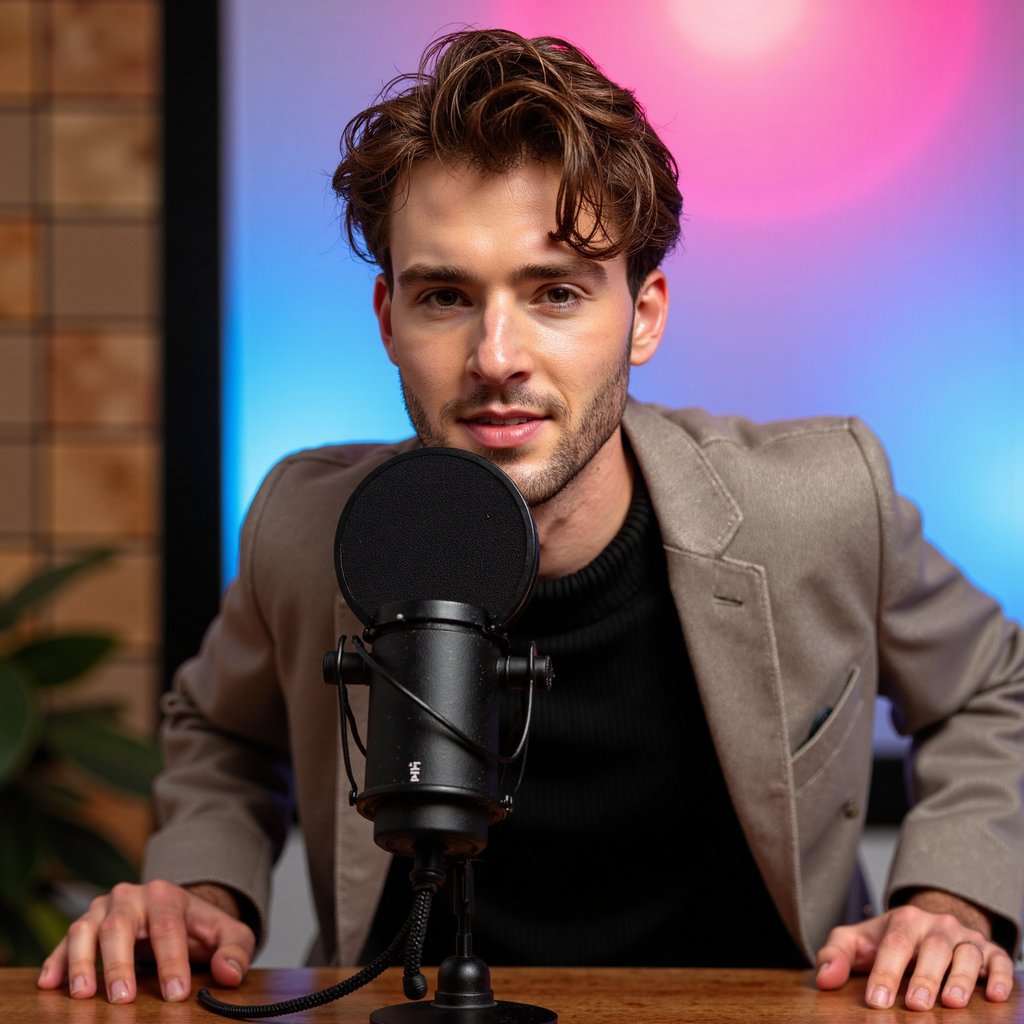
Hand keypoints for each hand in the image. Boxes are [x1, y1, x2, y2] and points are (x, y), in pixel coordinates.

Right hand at [36, 880, 255, 1002]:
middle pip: (120, 926)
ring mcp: (103, 909)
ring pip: (86, 929)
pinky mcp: (85, 925)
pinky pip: (65, 941)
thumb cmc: (199, 927)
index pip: (169, 928)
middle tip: (123, 999)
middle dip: (120, 964)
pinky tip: (50, 984)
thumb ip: (235, 950)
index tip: (177, 994)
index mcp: (167, 896)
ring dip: (82, 962)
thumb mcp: (228, 933)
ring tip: (83, 995)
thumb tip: (229, 974)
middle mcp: (131, 897)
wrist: (176, 912)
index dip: (172, 962)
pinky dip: (56, 961)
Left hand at [815, 890, 1014, 1010]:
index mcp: (903, 920)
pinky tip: (995, 995)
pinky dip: (999, 977)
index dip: (885, 972)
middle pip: (932, 948)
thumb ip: (836, 955)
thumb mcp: (858, 942)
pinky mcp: (989, 952)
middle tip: (916, 1005)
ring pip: (967, 954)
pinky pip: (999, 961)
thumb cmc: (887, 940)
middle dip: (924, 976)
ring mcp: (964, 938)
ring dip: (961, 979)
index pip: (893, 943)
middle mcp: (936, 925)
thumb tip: (824, 980)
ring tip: (952, 1003)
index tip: (877, 1001)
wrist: (927, 924)